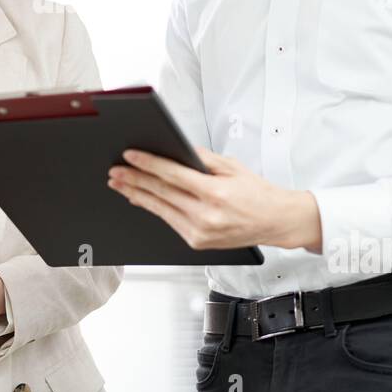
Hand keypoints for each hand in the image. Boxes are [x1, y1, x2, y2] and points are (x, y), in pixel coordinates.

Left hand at [107, 147, 322, 251]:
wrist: (276, 222)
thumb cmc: (258, 193)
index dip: (148, 164)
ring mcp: (200, 232)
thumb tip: (177, 149)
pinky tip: (141, 199)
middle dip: (134, 180)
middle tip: (115, 171)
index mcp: (215, 193)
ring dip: (136, 195)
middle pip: (161, 193)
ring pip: (160, 209)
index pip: (173, 175)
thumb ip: (203, 159)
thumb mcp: (232, 167)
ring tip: (120, 183)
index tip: (130, 156)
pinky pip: (169, 221)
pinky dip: (153, 208)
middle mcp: (206, 215)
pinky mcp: (197, 242)